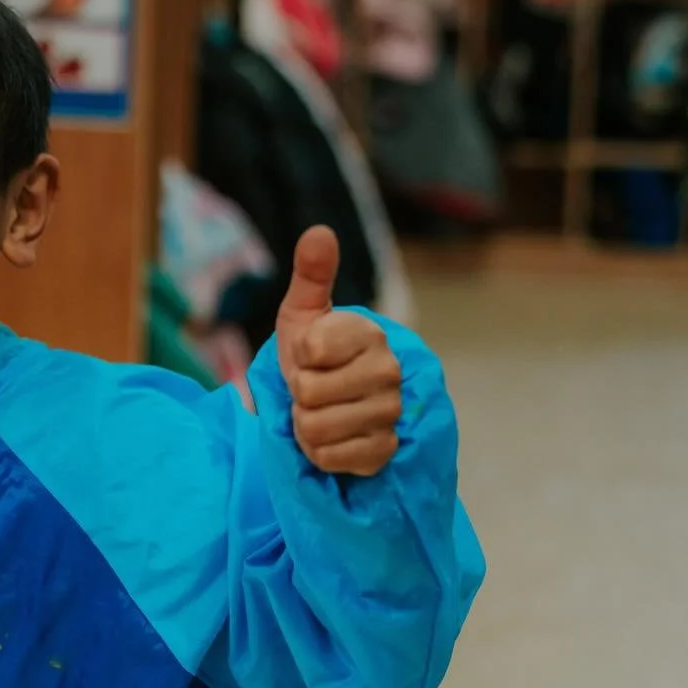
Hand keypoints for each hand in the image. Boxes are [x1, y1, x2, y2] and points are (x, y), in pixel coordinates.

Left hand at [276, 226, 401, 477]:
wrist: (333, 402)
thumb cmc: (314, 353)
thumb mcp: (303, 312)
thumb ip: (311, 273)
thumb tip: (319, 231)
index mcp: (369, 333)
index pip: (310, 350)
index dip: (298, 355)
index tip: (310, 354)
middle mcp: (387, 371)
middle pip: (308, 393)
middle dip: (298, 394)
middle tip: (313, 387)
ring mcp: (389, 412)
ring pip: (315, 427)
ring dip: (306, 424)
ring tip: (321, 411)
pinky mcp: (383, 449)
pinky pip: (328, 456)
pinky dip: (320, 451)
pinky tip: (334, 437)